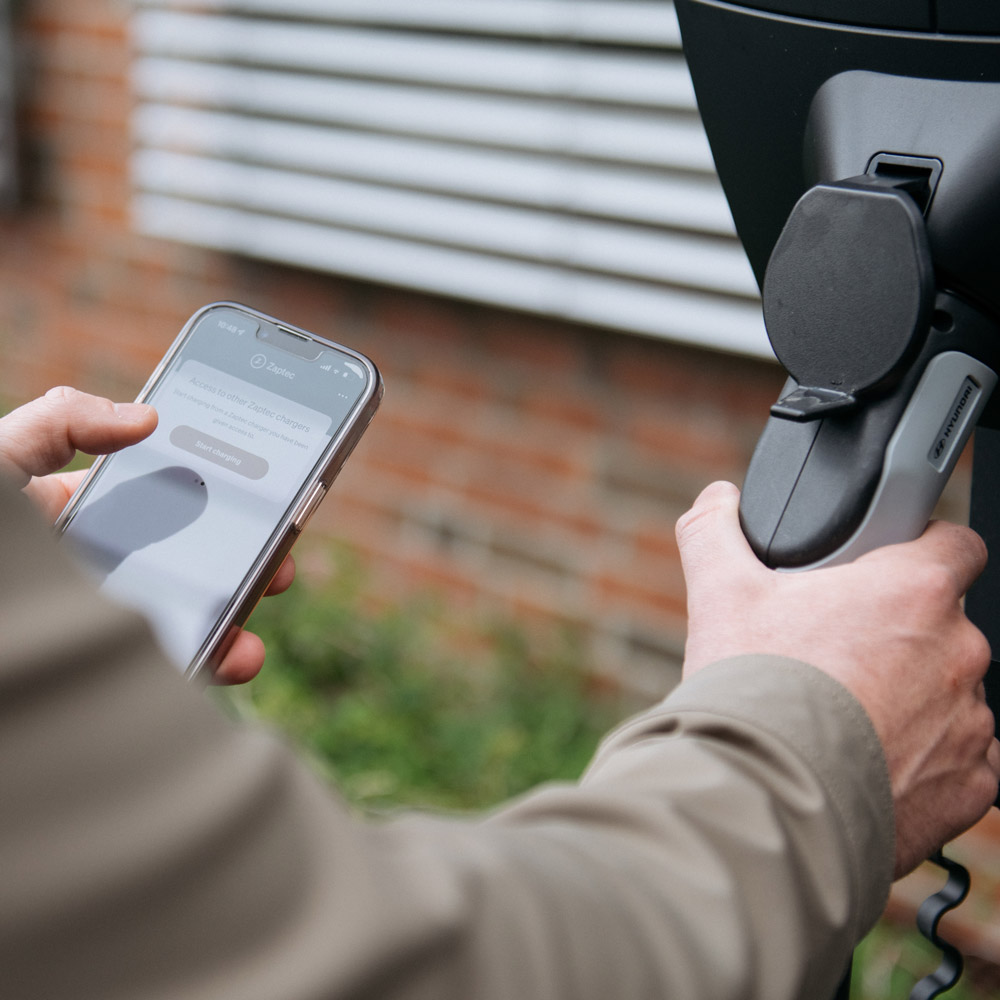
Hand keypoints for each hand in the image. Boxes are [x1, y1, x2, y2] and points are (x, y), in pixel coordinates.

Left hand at [0, 386, 293, 684]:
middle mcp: (93, 572)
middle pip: (185, 560)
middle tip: (278, 544)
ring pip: (187, 616)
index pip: (154, 499)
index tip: (258, 484)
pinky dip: (214, 659)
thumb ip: (62, 420)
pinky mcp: (106, 673)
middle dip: (241, 550)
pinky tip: (235, 652)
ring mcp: (102, 625)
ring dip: (240, 607)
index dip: (212, 492)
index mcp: (69, 516)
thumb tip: (148, 417)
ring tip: (267, 591)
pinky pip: (170, 667)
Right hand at [676, 481, 999, 877]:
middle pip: (943, 623)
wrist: (768, 800)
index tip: (880, 571)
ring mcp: (970, 723)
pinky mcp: (970, 785)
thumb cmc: (755, 690)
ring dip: (910, 695)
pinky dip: (922, 756)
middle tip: (834, 652)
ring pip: (949, 692)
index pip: (954, 544)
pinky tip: (865, 758)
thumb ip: (717, 533)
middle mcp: (957, 651)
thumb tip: (715, 500)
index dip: (920, 549)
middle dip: (897, 633)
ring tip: (841, 714)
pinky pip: (958, 757)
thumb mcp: (720, 594)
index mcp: (912, 591)